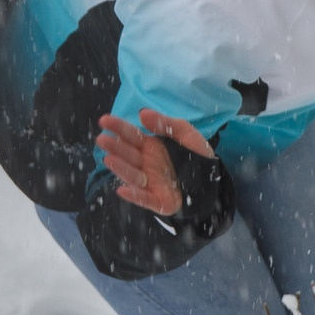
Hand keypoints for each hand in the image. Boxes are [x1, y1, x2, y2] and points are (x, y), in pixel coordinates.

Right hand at [96, 108, 214, 215]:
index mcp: (151, 147)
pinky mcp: (158, 200)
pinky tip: (123, 190)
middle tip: (101, 139)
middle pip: (128, 155)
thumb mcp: (185, 134)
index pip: (131, 136)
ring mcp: (150, 182)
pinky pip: (145, 199)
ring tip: (109, 160)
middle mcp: (146, 164)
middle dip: (114, 147)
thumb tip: (142, 113)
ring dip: (121, 169)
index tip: (104, 120)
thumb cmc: (196, 154)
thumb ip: (165, 123)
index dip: (118, 128)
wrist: (212, 181)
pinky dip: (135, 196)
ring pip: (133, 175)